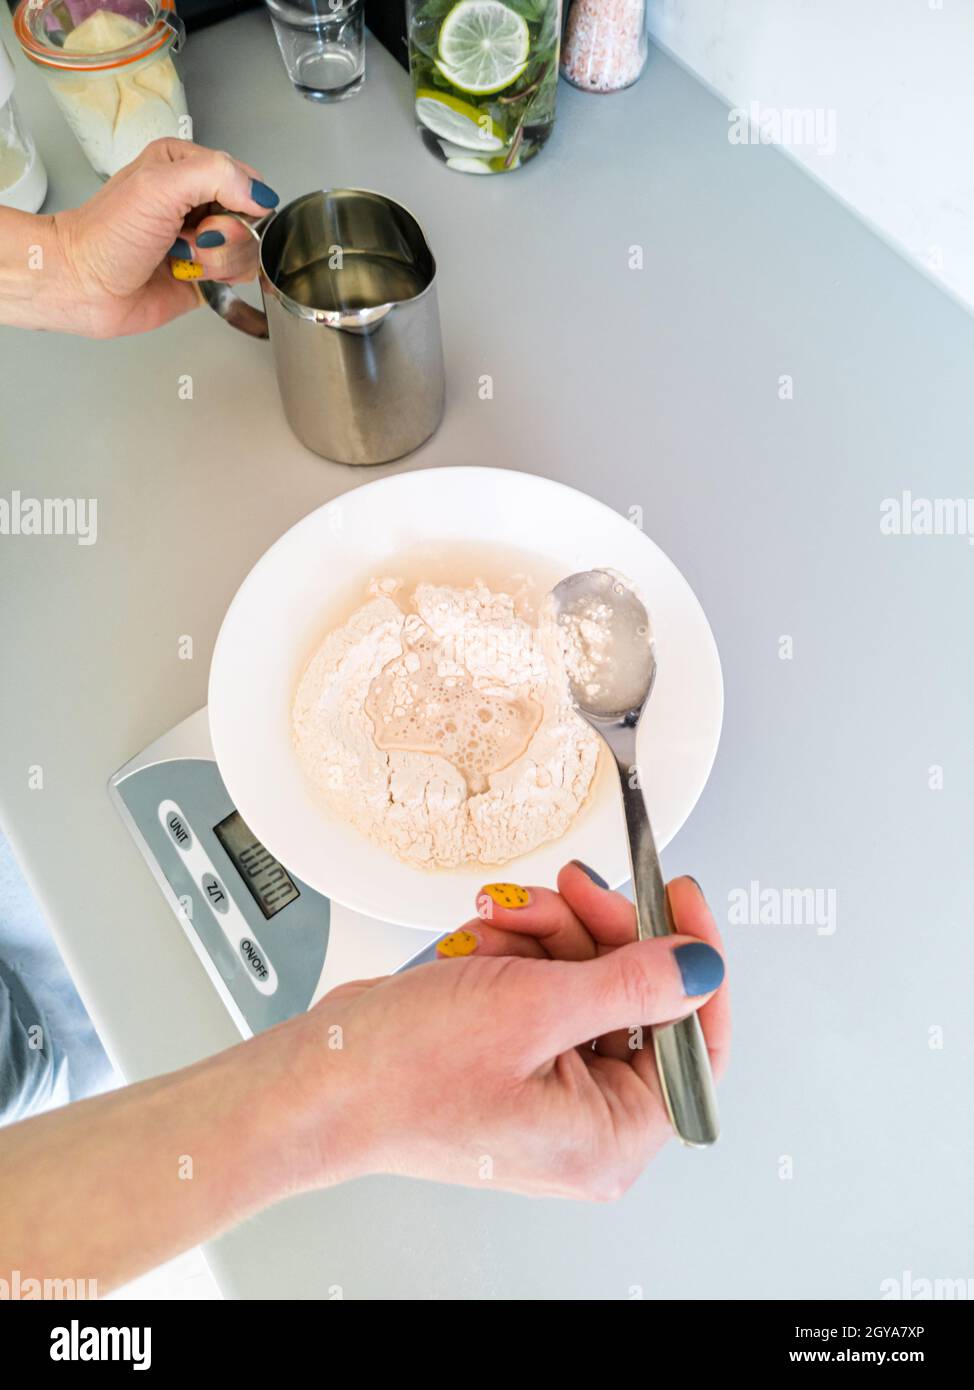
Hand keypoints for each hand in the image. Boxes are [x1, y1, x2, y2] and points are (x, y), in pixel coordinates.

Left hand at [52, 139, 277, 336]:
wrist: (84, 285)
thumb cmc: (107, 234)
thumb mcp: (159, 185)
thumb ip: (216, 175)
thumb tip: (260, 193)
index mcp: (186, 165)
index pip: (244, 179)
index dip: (240, 203)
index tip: (210, 215)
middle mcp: (197, 200)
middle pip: (251, 218)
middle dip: (225, 235)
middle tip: (188, 237)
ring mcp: (203, 238)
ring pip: (247, 249)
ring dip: (217, 259)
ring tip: (181, 256)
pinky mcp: (206, 271)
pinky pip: (239, 275)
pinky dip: (219, 278)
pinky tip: (189, 273)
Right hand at [291, 866, 729, 1199]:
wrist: (316, 1075)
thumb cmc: (401, 1076)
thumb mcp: (533, 1010)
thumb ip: (633, 983)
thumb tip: (701, 967)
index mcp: (608, 1136)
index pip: (694, 1044)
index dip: (694, 963)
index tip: (681, 900)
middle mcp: (584, 1117)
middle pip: (636, 997)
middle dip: (595, 932)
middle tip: (572, 889)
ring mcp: (546, 1081)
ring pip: (586, 976)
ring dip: (547, 932)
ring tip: (501, 921)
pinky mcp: (511, 1051)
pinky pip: (543, 981)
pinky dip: (518, 950)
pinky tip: (481, 943)